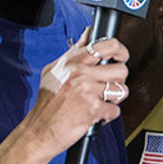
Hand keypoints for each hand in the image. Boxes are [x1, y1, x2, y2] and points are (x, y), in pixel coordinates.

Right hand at [22, 29, 128, 156]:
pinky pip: (115, 110)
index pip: (107, 45)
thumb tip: (88, 34)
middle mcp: (81, 74)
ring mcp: (88, 91)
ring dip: (116, 98)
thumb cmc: (47, 102)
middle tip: (110, 85)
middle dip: (119, 80)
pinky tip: (97, 114)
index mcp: (73, 62)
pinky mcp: (93, 109)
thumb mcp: (54, 70)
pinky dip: (108, 115)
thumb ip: (74, 51)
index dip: (121, 50)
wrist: (40, 129)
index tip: (121, 56)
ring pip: (122, 89)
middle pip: (121, 69)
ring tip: (104, 100)